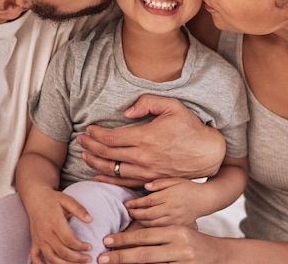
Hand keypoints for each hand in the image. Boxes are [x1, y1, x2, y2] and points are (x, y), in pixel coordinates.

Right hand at [28, 190, 93, 263]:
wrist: (35, 197)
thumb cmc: (53, 199)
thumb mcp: (67, 199)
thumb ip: (79, 209)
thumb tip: (90, 220)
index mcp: (54, 222)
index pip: (68, 240)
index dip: (80, 246)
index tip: (90, 247)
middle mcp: (45, 232)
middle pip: (61, 251)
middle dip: (76, 258)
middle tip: (88, 259)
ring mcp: (39, 239)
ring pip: (51, 258)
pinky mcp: (34, 242)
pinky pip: (35, 258)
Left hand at [77, 94, 224, 184]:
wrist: (208, 153)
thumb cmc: (190, 127)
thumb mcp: (172, 106)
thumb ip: (147, 103)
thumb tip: (126, 113)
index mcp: (146, 137)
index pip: (111, 138)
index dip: (96, 134)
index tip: (88, 129)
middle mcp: (143, 157)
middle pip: (107, 154)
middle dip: (90, 147)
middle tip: (80, 140)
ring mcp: (146, 172)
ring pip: (112, 170)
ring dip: (95, 163)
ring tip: (84, 156)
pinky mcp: (150, 181)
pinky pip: (124, 183)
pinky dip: (108, 180)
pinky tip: (98, 176)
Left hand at [98, 225, 221, 263]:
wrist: (219, 255)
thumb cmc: (192, 240)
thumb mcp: (177, 229)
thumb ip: (157, 231)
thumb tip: (129, 234)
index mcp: (176, 231)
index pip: (145, 235)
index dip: (124, 239)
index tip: (106, 241)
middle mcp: (179, 247)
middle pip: (144, 254)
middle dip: (121, 257)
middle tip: (102, 258)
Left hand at [125, 178, 205, 226]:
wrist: (204, 199)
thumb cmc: (188, 188)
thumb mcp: (175, 180)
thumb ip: (160, 183)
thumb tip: (146, 187)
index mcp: (169, 196)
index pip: (148, 201)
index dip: (135, 203)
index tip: (127, 204)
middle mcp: (171, 208)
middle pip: (148, 214)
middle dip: (135, 214)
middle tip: (128, 212)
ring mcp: (175, 219)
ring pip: (153, 225)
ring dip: (141, 222)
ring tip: (134, 218)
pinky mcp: (178, 226)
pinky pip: (161, 230)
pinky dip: (151, 229)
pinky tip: (146, 226)